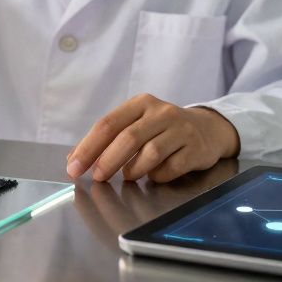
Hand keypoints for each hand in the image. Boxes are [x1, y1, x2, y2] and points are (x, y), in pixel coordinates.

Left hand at [66, 94, 239, 183]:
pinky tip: (155, 175)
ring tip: (128, 176)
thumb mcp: (136, 124)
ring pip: (150, 153)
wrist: (208, 129)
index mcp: (140, 103)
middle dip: (108, 161)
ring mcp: (181, 129)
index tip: (74, 167)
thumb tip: (73, 160)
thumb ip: (107, 139)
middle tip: (97, 178)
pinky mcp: (195, 148)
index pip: (108, 124)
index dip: (88, 147)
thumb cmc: (162, 129)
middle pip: (128, 138)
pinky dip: (157, 175)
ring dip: (134, 170)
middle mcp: (161, 112)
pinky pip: (170, 167)